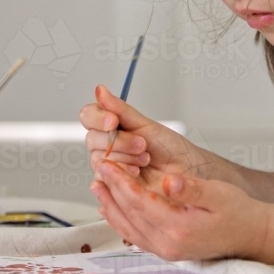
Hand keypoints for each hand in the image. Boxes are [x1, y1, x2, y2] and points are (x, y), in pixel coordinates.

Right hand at [80, 85, 215, 179]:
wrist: (185, 170)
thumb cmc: (168, 148)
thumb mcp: (144, 124)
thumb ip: (119, 108)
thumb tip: (100, 90)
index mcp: (111, 126)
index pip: (88, 116)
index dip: (97, 118)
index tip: (113, 120)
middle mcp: (106, 144)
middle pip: (92, 139)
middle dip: (119, 141)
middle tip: (141, 144)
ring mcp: (108, 165)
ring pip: (98, 159)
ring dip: (125, 158)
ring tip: (145, 159)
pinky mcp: (112, 183)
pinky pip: (104, 178)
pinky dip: (123, 172)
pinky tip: (137, 172)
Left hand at [89, 160, 269, 261]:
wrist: (250, 235)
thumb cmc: (238, 212)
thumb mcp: (219, 194)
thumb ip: (192, 189)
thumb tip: (169, 181)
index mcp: (180, 228)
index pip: (140, 202)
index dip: (120, 181)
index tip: (107, 163)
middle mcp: (169, 244)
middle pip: (129, 214)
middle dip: (111, 189)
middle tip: (98, 167)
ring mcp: (166, 250)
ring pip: (128, 226)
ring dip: (111, 205)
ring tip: (98, 184)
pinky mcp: (166, 250)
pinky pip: (135, 235)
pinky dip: (121, 219)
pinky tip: (113, 206)